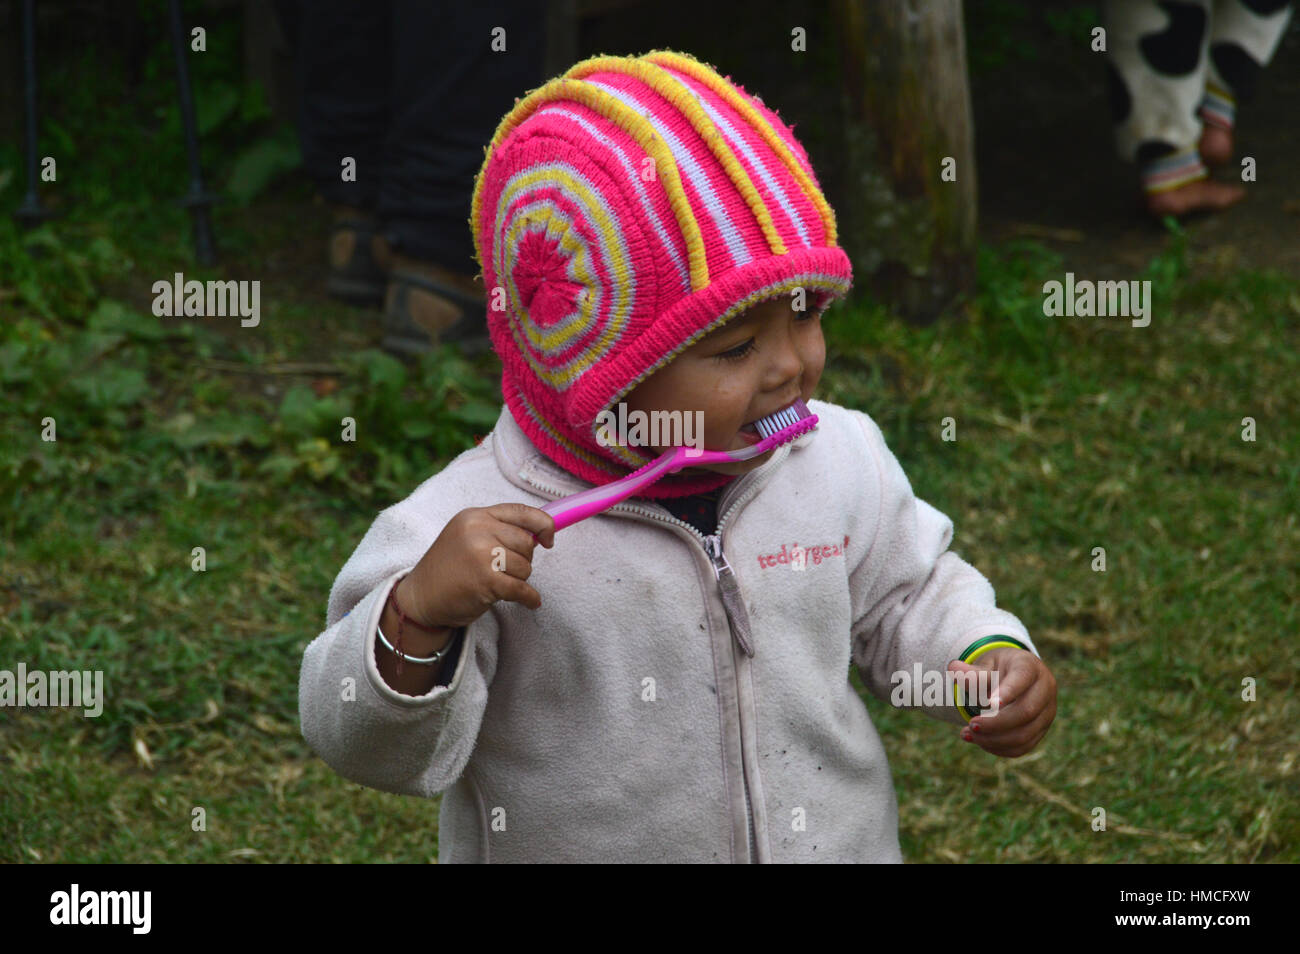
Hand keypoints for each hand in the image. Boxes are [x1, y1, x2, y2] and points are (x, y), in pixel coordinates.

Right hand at [398, 504, 555, 629]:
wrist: (420, 597)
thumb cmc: (449, 568)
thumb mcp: (467, 536)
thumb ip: (498, 530)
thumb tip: (541, 534)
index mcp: (475, 516)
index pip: (521, 511)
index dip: (543, 524)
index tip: (550, 538)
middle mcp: (477, 530)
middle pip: (526, 542)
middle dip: (524, 559)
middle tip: (507, 570)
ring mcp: (481, 555)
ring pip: (525, 566)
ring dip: (519, 579)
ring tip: (498, 583)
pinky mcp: (485, 580)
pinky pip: (521, 588)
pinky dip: (529, 598)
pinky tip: (530, 602)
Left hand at [947, 648, 1055, 756]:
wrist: (1014, 677)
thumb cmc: (998, 669)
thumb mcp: (985, 665)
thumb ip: (971, 672)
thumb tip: (952, 669)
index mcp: (1030, 666)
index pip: (1022, 678)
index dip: (1007, 692)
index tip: (988, 704)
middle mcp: (1044, 690)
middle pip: (1026, 712)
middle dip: (996, 723)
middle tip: (971, 724)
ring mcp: (1047, 713)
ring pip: (1025, 734)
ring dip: (994, 739)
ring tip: (968, 734)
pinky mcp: (1041, 731)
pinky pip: (1023, 747)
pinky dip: (999, 748)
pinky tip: (979, 741)